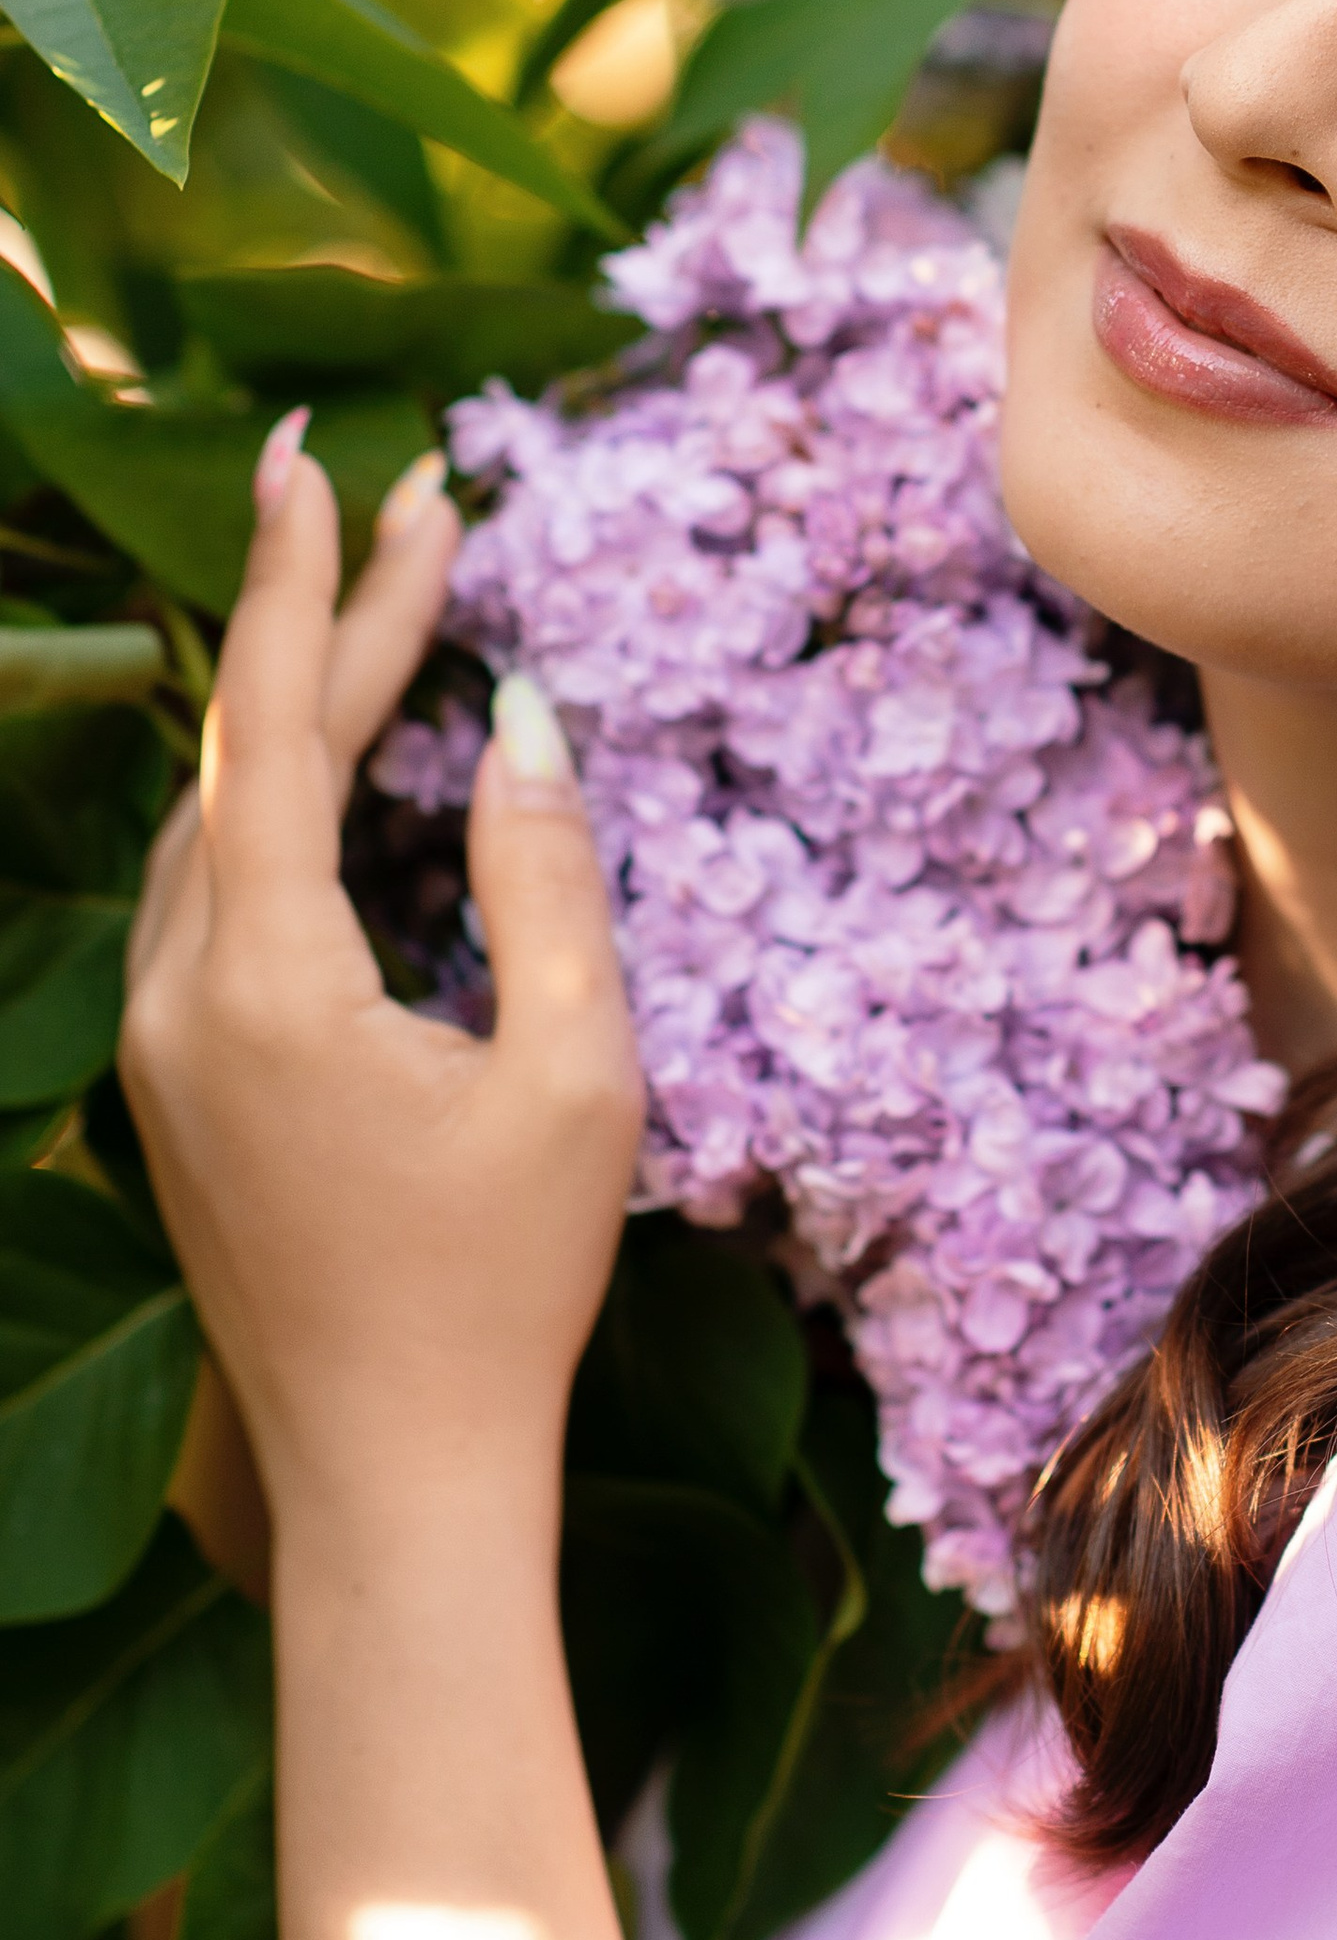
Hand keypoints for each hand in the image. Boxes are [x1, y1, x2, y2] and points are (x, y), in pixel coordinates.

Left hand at [120, 416, 642, 1539]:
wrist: (392, 1477)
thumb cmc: (503, 1285)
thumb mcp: (576, 1074)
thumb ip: (546, 879)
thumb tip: (518, 719)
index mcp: (265, 981)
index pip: (271, 724)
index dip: (310, 580)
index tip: (337, 461)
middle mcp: (175, 995)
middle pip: (246, 756)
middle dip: (326, 616)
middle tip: (402, 496)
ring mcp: (156, 1045)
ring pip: (215, 822)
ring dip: (298, 707)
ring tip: (388, 601)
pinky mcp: (171, 1085)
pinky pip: (210, 894)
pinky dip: (276, 801)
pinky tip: (338, 763)